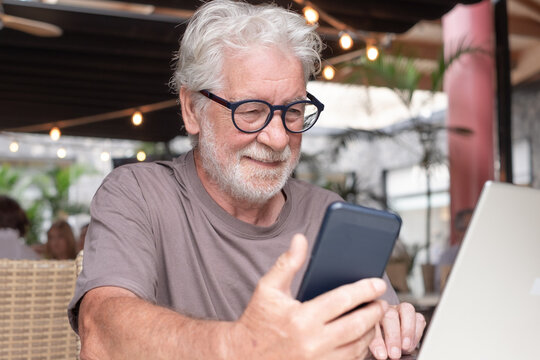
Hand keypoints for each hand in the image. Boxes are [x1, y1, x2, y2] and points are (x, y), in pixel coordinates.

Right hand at [230, 234, 388, 359]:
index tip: (378, 283)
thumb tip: (301, 240)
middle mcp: (312, 343)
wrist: (244, 356)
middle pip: (356, 325)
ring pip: (357, 347)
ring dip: (371, 331)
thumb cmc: (258, 319)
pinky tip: (361, 337)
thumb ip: (288, 263)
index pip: (342, 300)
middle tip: (382, 301)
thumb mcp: (268, 288)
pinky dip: (360, 350)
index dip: (364, 290)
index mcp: (301, 318)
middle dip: (374, 311)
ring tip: (374, 317)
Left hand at [369, 303, 425, 358]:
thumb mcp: (371, 344)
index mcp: (368, 314)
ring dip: (408, 331)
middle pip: (390, 315)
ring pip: (406, 310)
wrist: (383, 342)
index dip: (377, 341)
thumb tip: (381, 353)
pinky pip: (419, 318)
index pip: (372, 323)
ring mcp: (399, 309)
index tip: (381, 355)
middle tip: (394, 354)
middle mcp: (384, 309)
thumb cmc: (375, 343)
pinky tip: (412, 344)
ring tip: (406, 347)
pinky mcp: (412, 315)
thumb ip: (375, 346)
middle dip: (393, 336)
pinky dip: (417, 332)